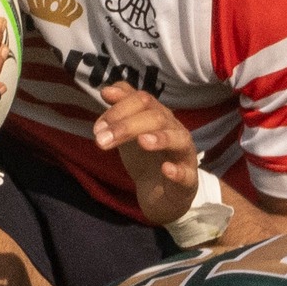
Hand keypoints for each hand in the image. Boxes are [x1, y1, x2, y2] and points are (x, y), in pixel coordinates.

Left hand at [94, 82, 199, 227]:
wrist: (162, 195)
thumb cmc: (147, 159)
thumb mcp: (131, 132)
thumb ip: (122, 109)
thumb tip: (106, 90)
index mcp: (160, 117)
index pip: (143, 100)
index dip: (119, 109)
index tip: (98, 126)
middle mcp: (175, 130)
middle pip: (156, 117)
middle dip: (127, 125)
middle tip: (100, 140)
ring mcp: (184, 155)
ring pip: (178, 139)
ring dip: (159, 139)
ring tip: (141, 142)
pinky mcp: (188, 180)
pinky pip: (187, 173)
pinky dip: (177, 171)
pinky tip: (166, 169)